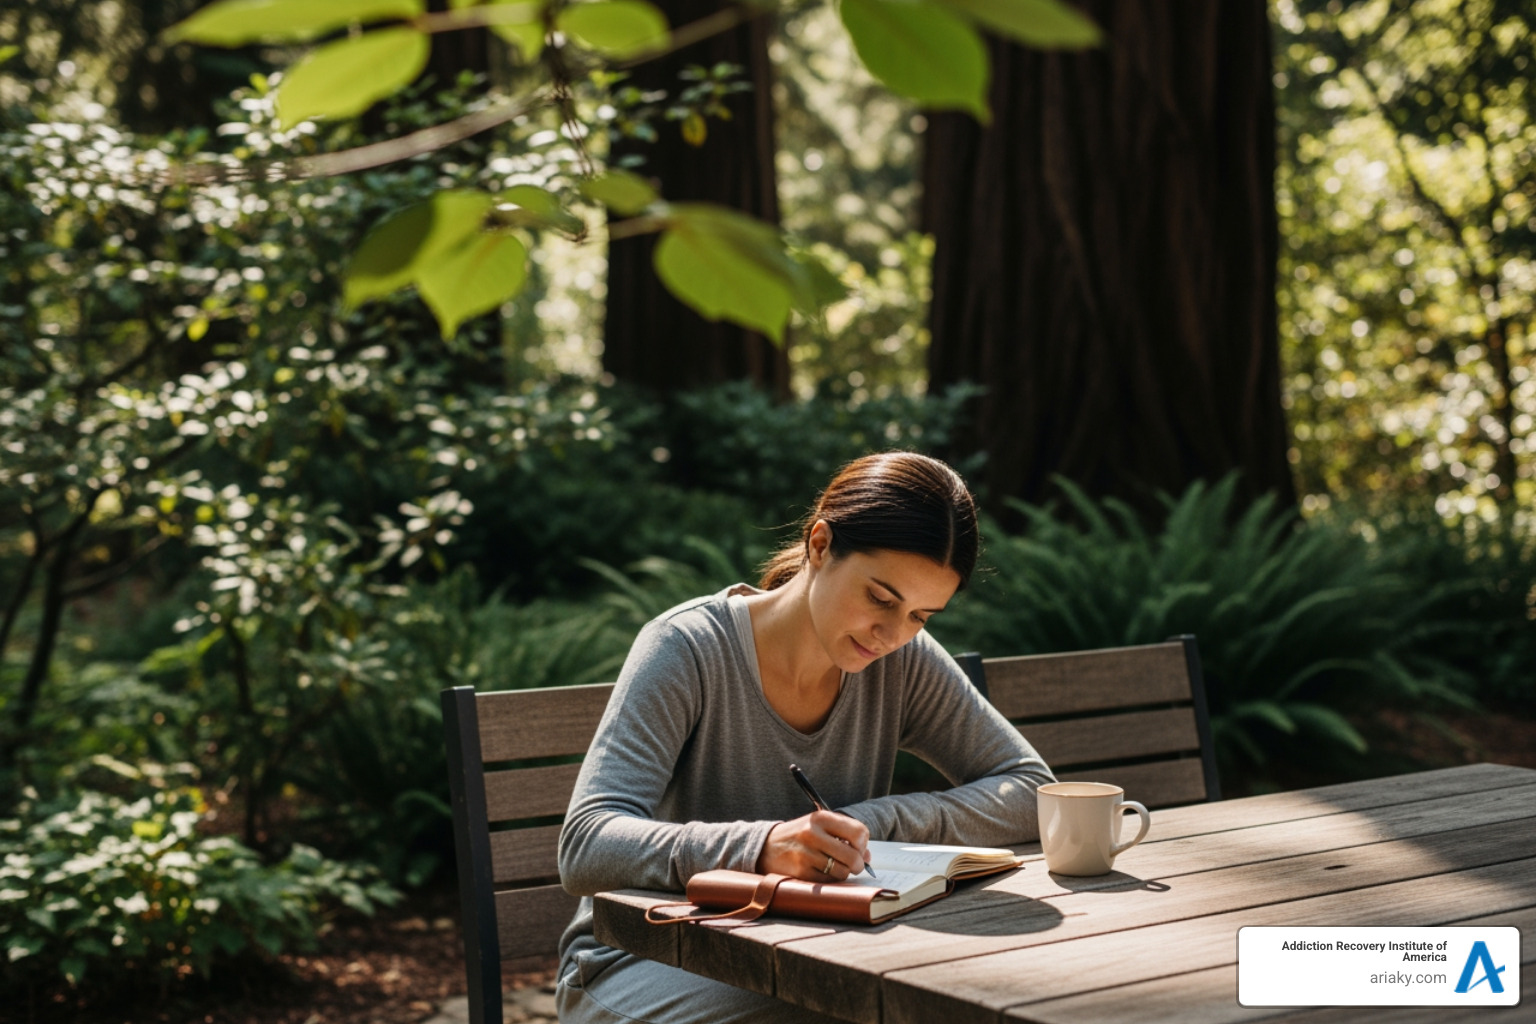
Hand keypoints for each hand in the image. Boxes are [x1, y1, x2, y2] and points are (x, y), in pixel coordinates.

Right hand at [756, 810, 871, 880]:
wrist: (765, 846)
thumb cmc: (799, 836)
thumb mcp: (819, 827)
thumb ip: (844, 836)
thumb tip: (868, 856)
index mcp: (821, 817)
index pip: (859, 832)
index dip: (863, 844)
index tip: (858, 848)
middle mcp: (813, 833)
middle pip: (853, 856)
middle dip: (858, 864)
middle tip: (854, 865)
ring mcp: (806, 854)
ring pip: (842, 872)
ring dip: (842, 873)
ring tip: (833, 866)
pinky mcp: (801, 872)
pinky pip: (828, 881)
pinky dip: (829, 879)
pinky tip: (819, 871)